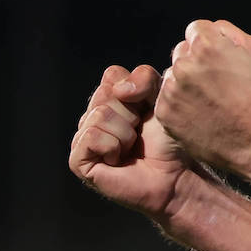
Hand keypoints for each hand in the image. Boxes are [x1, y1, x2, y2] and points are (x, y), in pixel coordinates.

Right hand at [68, 63, 189, 220]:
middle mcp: (92, 115)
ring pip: (99, 115)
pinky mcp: (78, 160)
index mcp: (109, 97)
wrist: (172, 176)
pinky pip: (91, 137)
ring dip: (125, 134)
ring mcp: (82, 137)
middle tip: (138, 134)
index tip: (147, 110)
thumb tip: (120, 90)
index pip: (112, 74)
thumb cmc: (167, 140)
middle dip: (132, 114)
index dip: (137, 91)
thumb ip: (145, 79)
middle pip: (106, 94)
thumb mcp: (161, 99)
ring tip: (130, 148)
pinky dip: (112, 147)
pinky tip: (118, 160)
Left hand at [157, 19, 250, 177]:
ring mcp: (173, 90)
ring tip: (209, 101)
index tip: (218, 60)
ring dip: (185, 83)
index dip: (209, 43)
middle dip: (195, 62)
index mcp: (207, 45)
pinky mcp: (165, 113)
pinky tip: (200, 114)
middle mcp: (185, 64)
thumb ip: (229, 32)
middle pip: (181, 52)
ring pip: (172, 76)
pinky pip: (165, 99)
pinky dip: (179, 105)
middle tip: (215, 83)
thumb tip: (212, 30)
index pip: (195, 30)